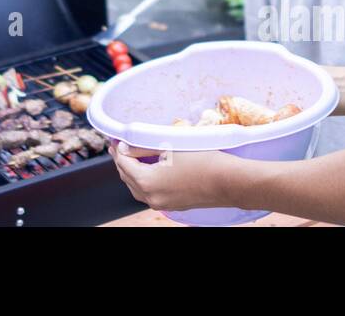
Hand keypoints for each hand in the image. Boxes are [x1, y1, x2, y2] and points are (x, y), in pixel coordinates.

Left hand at [108, 141, 257, 212]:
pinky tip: (149, 169)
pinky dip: (144, 181)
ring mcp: (163, 204)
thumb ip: (142, 147)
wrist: (228, 181)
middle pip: (127, 177)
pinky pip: (150, 193)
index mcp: (147, 182)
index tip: (115, 138)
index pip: (123, 163)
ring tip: (132, 155)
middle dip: (122, 161)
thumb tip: (124, 147)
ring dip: (132, 172)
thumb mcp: (169, 146)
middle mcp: (151, 198)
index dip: (118, 149)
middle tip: (120, 145)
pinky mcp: (173, 205)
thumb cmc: (202, 159)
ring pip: (137, 188)